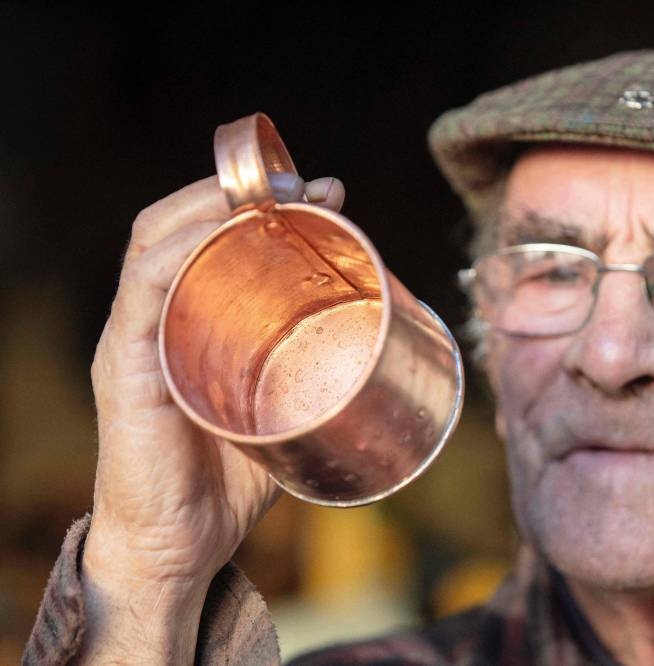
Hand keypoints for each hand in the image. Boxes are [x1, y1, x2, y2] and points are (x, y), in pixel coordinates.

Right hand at [78, 174, 345, 662]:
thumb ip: (308, 376)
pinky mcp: (125, 371)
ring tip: (269, 196)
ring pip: (155, 243)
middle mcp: (155, 319)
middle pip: (181, 224)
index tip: (327, 191)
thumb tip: (383, 350)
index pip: (207, 236)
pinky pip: (142, 294)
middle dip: (242, 190)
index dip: (261, 201)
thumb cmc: (229, 480)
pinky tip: (214, 231)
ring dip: (211, 207)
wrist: (179, 548)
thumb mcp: (279, 412)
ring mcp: (135, 340)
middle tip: (308, 186)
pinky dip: (177, 253)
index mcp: (186, 322)